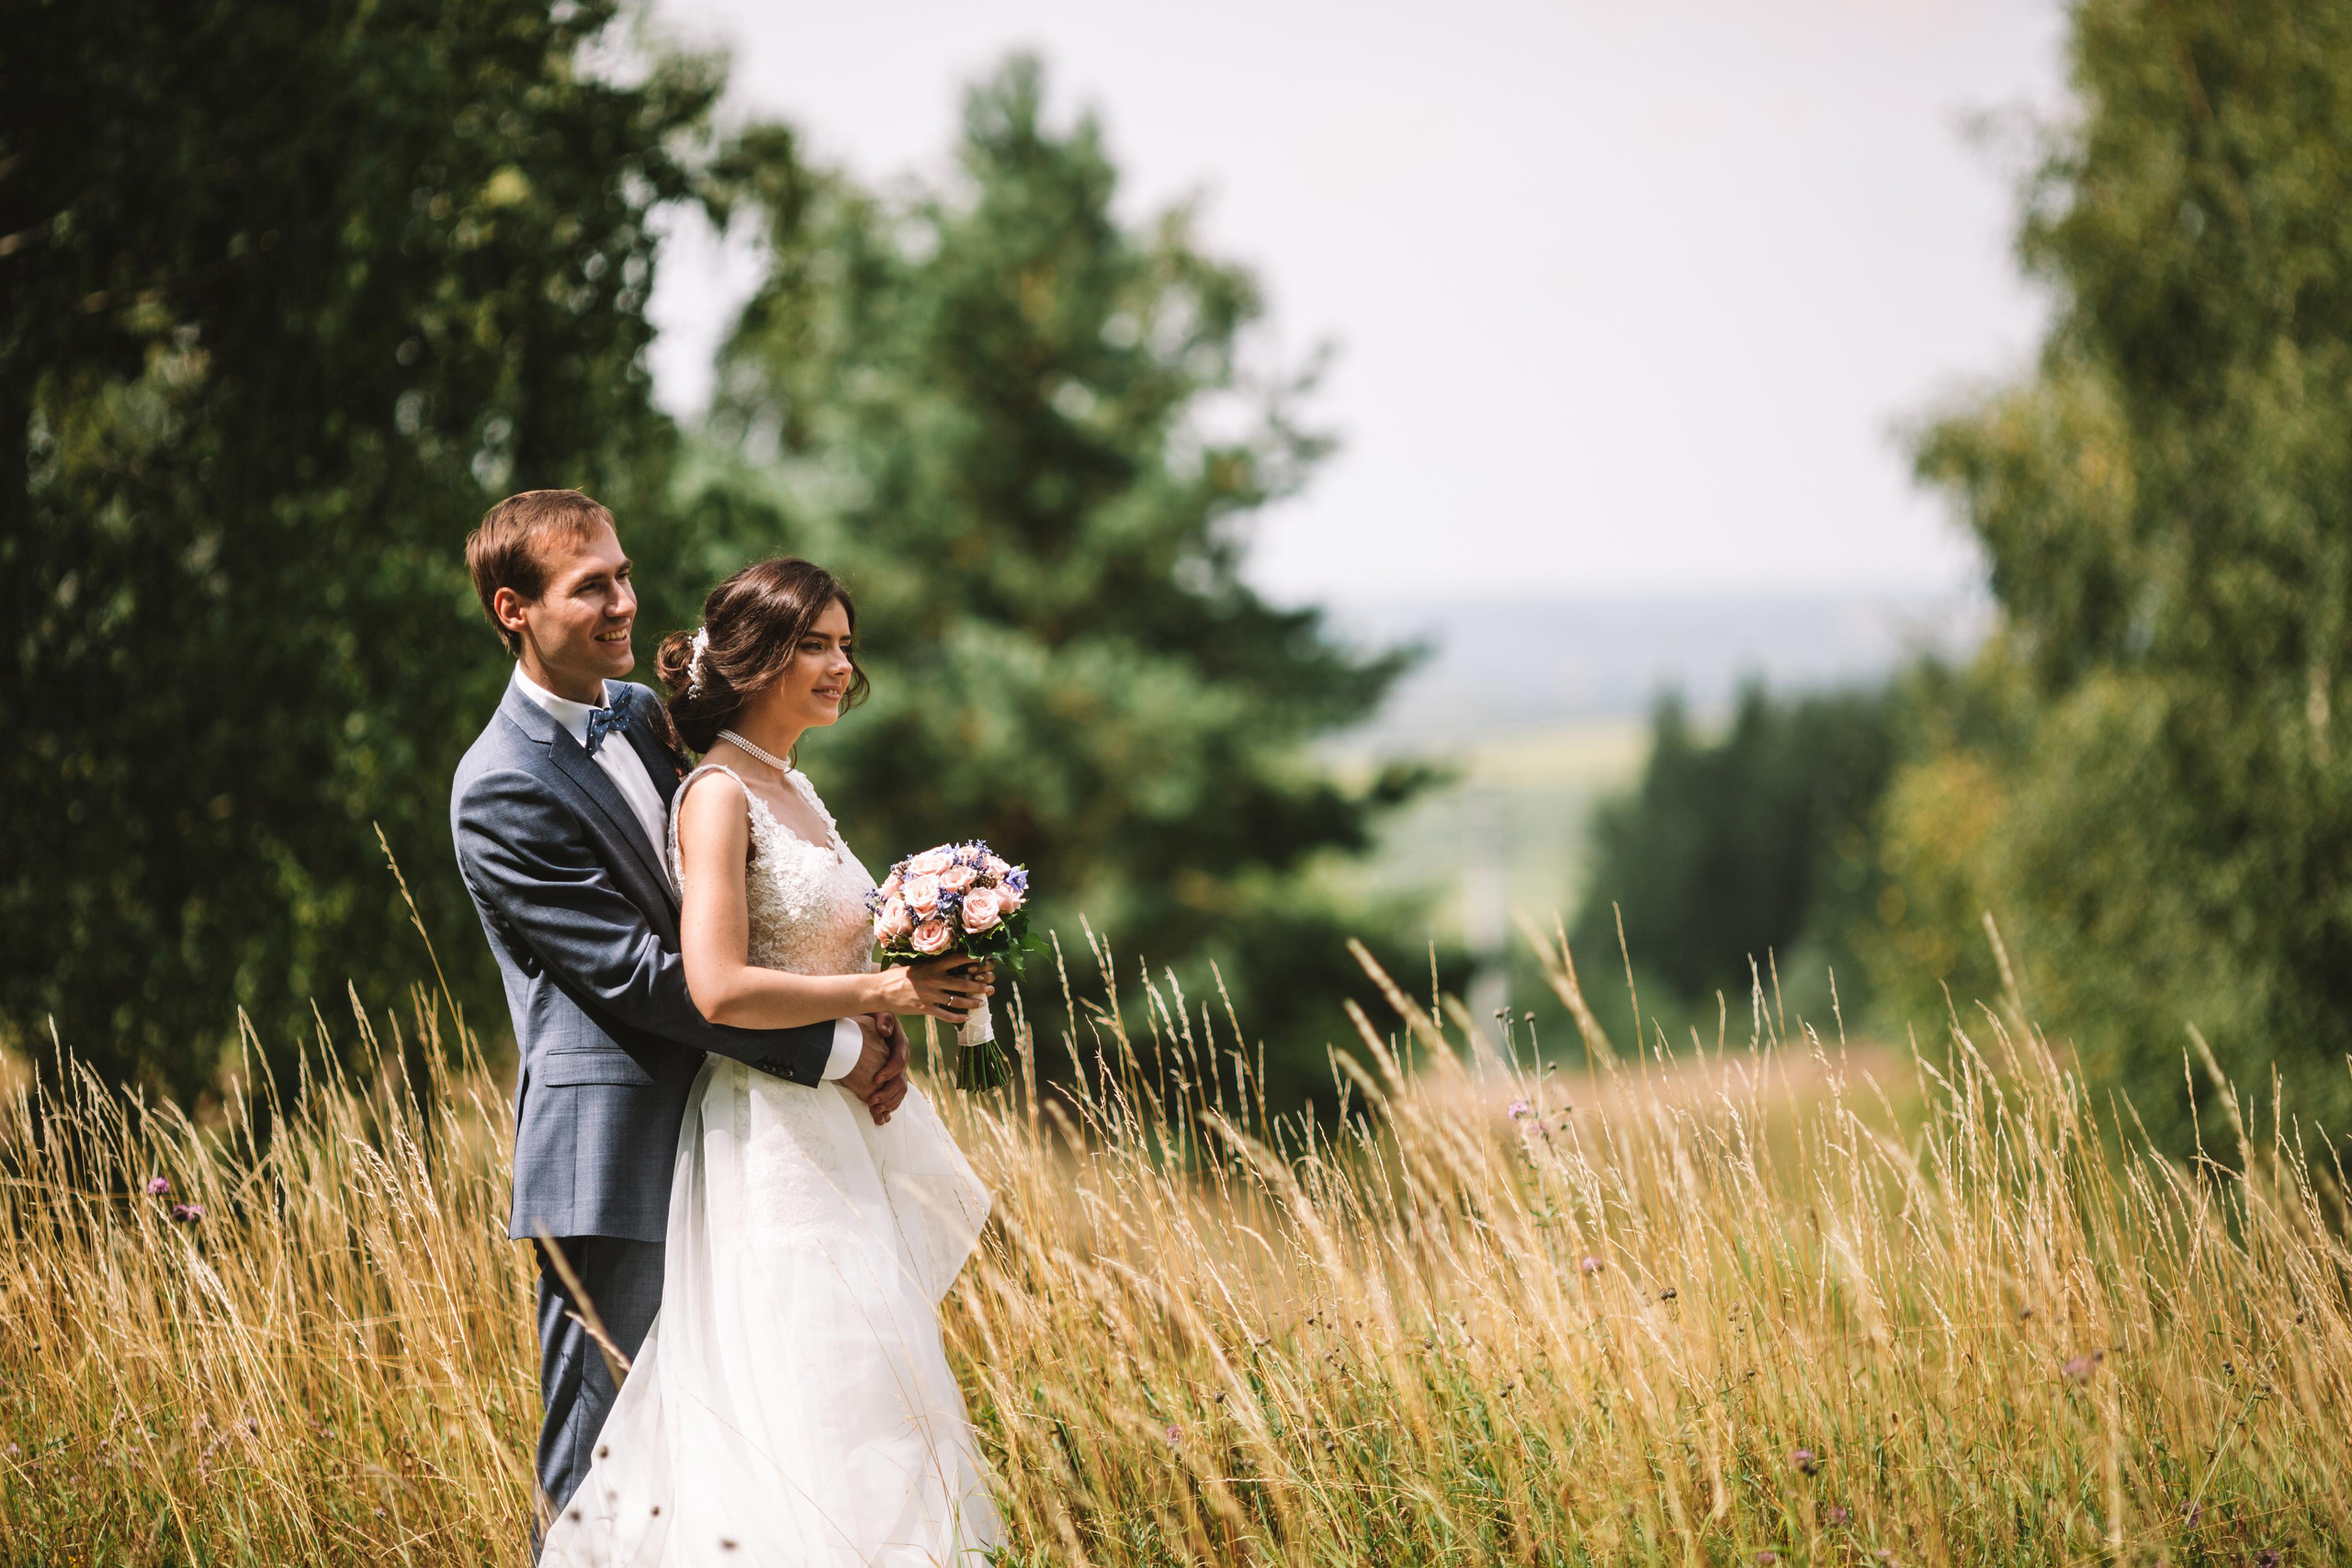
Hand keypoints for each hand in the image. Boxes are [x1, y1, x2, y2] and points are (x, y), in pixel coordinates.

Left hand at [837, 1015, 904, 1104]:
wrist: (869, 1023)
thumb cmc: (872, 1016)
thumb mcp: (878, 1011)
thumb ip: (883, 1018)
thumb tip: (885, 1031)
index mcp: (900, 1044)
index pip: (899, 1061)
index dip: (889, 1072)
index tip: (875, 1079)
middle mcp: (902, 1059)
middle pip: (901, 1081)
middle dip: (887, 1093)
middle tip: (871, 1101)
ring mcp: (898, 1070)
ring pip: (900, 1091)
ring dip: (889, 1102)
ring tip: (874, 1109)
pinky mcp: (892, 1077)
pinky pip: (896, 1094)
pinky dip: (890, 1104)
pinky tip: (880, 1113)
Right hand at [869, 957, 994, 1023]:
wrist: (881, 990)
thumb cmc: (898, 976)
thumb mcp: (916, 965)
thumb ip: (932, 965)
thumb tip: (947, 962)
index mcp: (933, 966)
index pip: (958, 960)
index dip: (974, 960)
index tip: (986, 961)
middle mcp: (934, 979)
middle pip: (963, 982)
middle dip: (979, 985)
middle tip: (990, 987)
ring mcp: (930, 995)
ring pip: (957, 1000)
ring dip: (972, 1002)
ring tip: (982, 1003)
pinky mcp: (925, 1008)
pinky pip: (945, 1015)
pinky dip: (957, 1018)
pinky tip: (966, 1018)